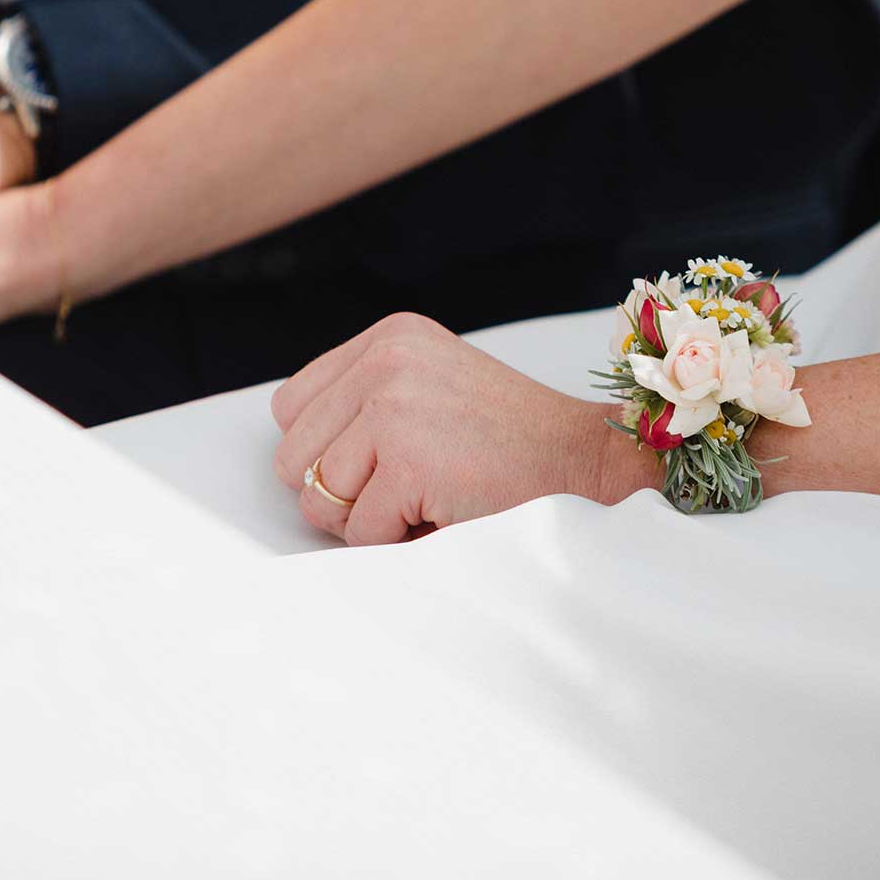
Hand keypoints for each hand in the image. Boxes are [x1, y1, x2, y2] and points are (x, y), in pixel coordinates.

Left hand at [270, 313, 657, 544]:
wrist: (588, 464)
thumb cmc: (512, 445)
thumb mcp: (430, 388)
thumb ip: (363, 402)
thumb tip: (293, 461)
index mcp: (387, 338)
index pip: (291, 408)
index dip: (327, 452)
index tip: (384, 461)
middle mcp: (384, 360)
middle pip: (293, 457)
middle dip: (343, 492)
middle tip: (410, 487)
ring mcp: (393, 407)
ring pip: (319, 498)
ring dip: (369, 519)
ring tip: (429, 495)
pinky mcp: (407, 460)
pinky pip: (360, 532)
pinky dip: (400, 541)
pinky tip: (446, 511)